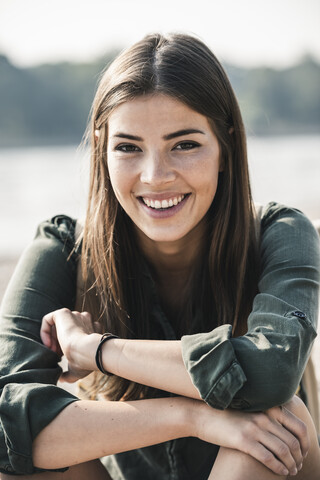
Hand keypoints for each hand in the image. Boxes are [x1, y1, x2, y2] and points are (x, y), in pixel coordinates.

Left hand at [41, 308, 101, 382]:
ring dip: (52, 338)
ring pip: (58, 325)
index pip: (76, 334)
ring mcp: (75, 315)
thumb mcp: (78, 370)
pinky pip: (49, 319)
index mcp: (91, 330)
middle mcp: (84, 320)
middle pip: (66, 329)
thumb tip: (62, 378)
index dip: (66, 347)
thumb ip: (69, 373)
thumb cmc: (87, 361)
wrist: (88, 351)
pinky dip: (45, 330)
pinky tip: (48, 343)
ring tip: (53, 351)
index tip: (63, 357)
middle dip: (58, 343)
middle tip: (57, 355)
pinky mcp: (64, 313)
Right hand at [192, 396, 308, 476]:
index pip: (298, 426)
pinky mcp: (243, 440)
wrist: (204, 416)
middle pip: (293, 441)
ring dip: (291, 465)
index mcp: (267, 408)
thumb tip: (283, 432)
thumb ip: (266, 416)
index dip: (305, 443)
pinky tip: (281, 472)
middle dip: (299, 457)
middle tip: (297, 466)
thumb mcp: (250, 411)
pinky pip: (268, 458)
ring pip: (283, 451)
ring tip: (291, 471)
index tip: (304, 453)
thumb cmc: (227, 416)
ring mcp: (254, 428)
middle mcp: (263, 416)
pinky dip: (278, 467)